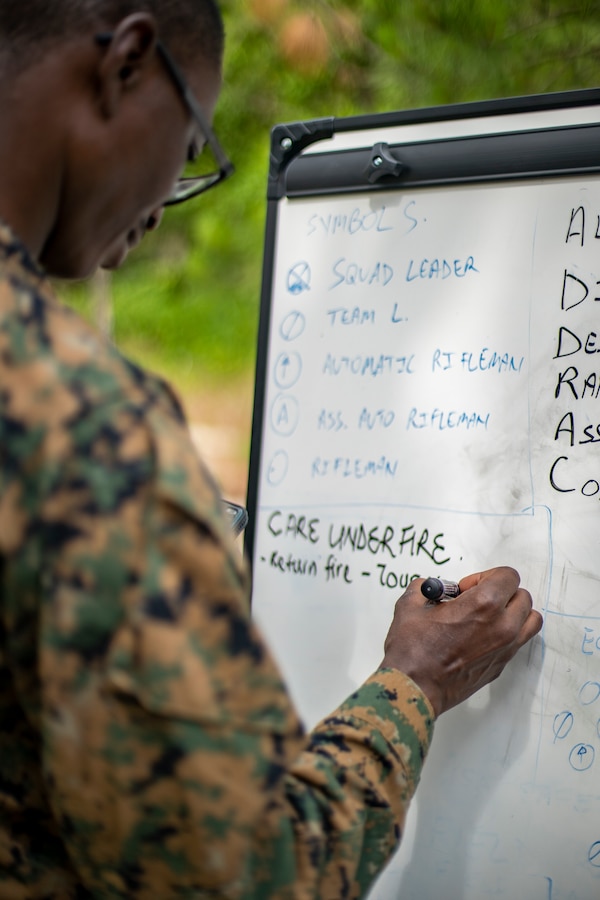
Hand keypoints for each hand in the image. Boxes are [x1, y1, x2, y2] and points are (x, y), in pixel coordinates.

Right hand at [380, 567, 542, 716]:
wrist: (415, 687)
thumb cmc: (413, 651)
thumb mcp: (411, 605)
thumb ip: (425, 588)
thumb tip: (430, 588)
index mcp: (484, 604)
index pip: (508, 575)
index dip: (484, 576)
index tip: (466, 588)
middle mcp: (502, 626)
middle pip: (522, 596)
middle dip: (500, 592)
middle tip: (475, 600)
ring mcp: (506, 648)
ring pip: (531, 620)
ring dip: (514, 612)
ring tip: (489, 616)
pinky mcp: (502, 665)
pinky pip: (520, 641)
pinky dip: (510, 633)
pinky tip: (483, 635)